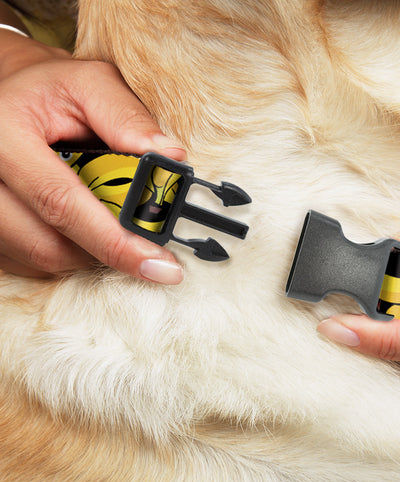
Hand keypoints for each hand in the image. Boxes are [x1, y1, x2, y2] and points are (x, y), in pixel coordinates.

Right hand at [0, 31, 185, 282]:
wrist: (8, 97)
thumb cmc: (51, 90)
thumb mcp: (91, 84)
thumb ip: (128, 117)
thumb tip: (171, 157)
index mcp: (3, 135)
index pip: (61, 203)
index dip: (115, 242)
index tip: (160, 266)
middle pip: (49, 245)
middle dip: (108, 252)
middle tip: (149, 250)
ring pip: (42, 258)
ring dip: (89, 252)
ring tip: (111, 223)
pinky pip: (31, 261)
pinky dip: (69, 252)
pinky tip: (83, 227)